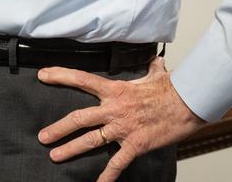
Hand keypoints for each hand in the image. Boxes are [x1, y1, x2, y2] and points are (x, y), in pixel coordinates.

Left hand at [36, 58, 203, 181]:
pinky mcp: (135, 145)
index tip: (43, 75)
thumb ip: (150, 69)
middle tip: (43, 136)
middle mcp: (114, 109)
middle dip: (58, 128)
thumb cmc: (172, 89)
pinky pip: (117, 163)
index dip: (60, 76)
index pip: (82, 79)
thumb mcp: (156, 75)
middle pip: (79, 117)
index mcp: (115, 90)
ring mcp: (123, 128)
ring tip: (55, 155)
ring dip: (71, 149)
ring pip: (90, 140)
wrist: (189, 104)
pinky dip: (107, 176)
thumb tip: (156, 62)